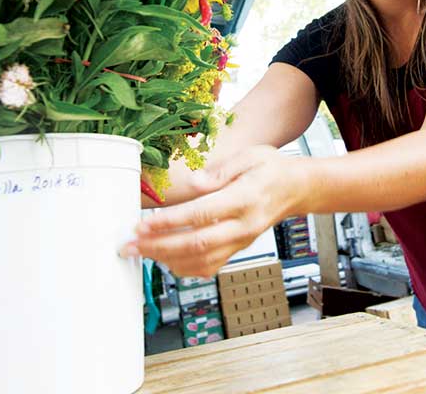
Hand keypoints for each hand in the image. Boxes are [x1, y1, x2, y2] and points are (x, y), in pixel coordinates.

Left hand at [121, 146, 302, 276]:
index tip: (142, 225)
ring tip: (140, 252)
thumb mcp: (251, 156)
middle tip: (130, 245)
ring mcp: (241, 241)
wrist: (296, 189)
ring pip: (201, 261)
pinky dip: (184, 268)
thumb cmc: (270, 169)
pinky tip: (165, 259)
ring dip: (166, 260)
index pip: (201, 215)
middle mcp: (243, 226)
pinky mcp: (238, 249)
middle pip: (197, 244)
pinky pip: (210, 267)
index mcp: (245, 199)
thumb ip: (222, 169)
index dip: (169, 222)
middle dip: (158, 247)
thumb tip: (195, 183)